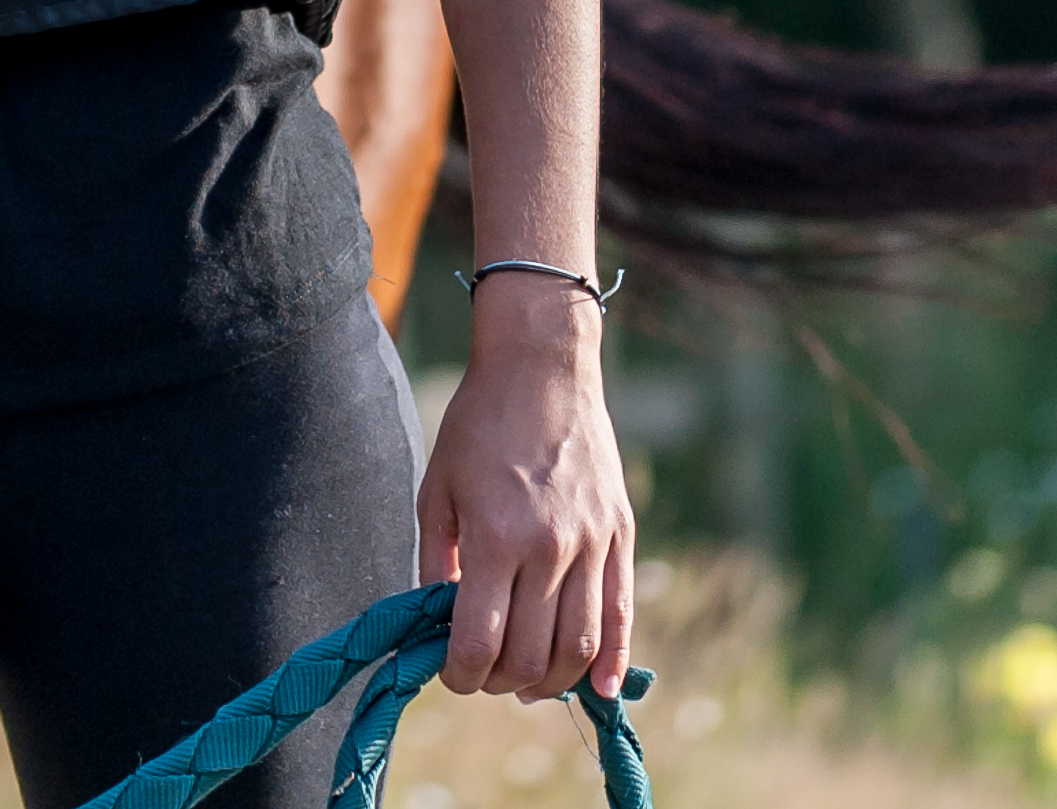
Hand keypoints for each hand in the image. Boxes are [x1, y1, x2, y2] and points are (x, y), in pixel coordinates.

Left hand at [416, 276, 637, 700]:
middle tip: (483, 672)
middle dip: (499, 682)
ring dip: (549, 683)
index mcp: (494, 537)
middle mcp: (548, 548)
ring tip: (526, 682)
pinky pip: (621, 616)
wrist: (543, 369)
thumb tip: (438, 625)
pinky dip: (610, 663)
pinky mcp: (621, 538)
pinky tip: (595, 688)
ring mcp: (592, 545)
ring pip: (578, 649)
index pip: (479, 643)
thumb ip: (436, 563)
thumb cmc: (478, 426)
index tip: (449, 672)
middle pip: (530, 658)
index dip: (459, 675)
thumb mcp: (437, 490)